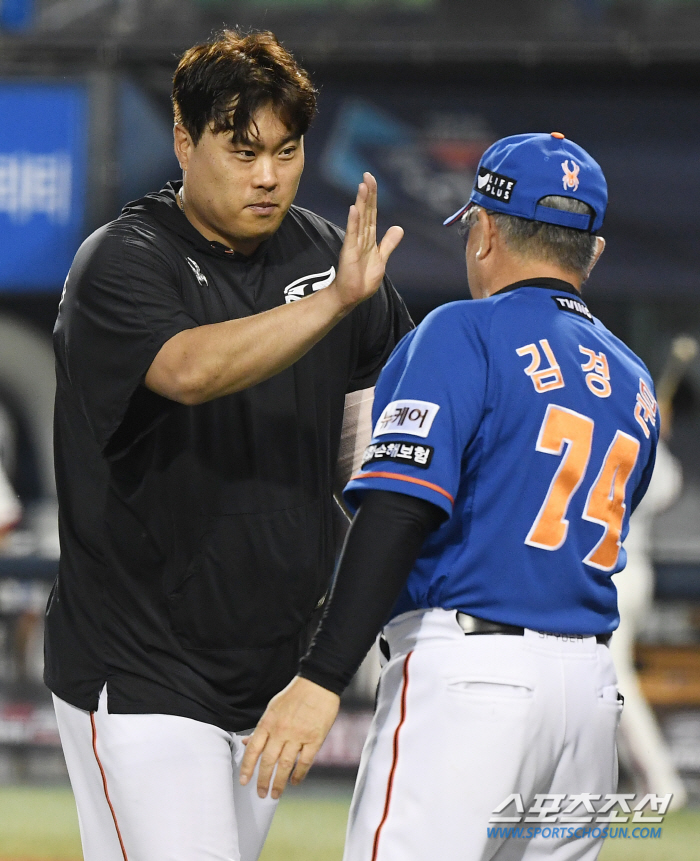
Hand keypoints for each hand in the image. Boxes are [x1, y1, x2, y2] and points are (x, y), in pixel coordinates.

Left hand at [239, 676, 339, 798]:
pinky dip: (299, 775)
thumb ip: (261, 728)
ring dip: (279, 782)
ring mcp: (298, 736)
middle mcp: (281, 731)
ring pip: (285, 765)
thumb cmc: (295, 694)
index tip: (244, 781)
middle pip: (268, 761)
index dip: (247, 768)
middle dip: (262, 780)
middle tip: (261, 793)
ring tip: (275, 794)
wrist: (318, 683)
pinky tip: (294, 782)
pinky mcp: (315, 739)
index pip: (253, 750)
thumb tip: (247, 742)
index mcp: (268, 722)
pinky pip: (305, 762)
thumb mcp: (272, 708)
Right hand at [332, 172, 403, 310]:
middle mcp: (361, 237)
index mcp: (369, 238)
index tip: (372, 179)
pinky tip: (354, 209)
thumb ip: (389, 243)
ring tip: (362, 186)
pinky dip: (353, 221)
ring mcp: (355, 244)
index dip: (373, 196)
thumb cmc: (363, 279)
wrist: (351, 295)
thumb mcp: (381, 258)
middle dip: (368, 193)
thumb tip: (399, 228)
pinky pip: (352, 234)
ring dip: (361, 202)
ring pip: (360, 219)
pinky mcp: (350, 252)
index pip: (372, 213)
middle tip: (367, 174)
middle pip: (366, 211)